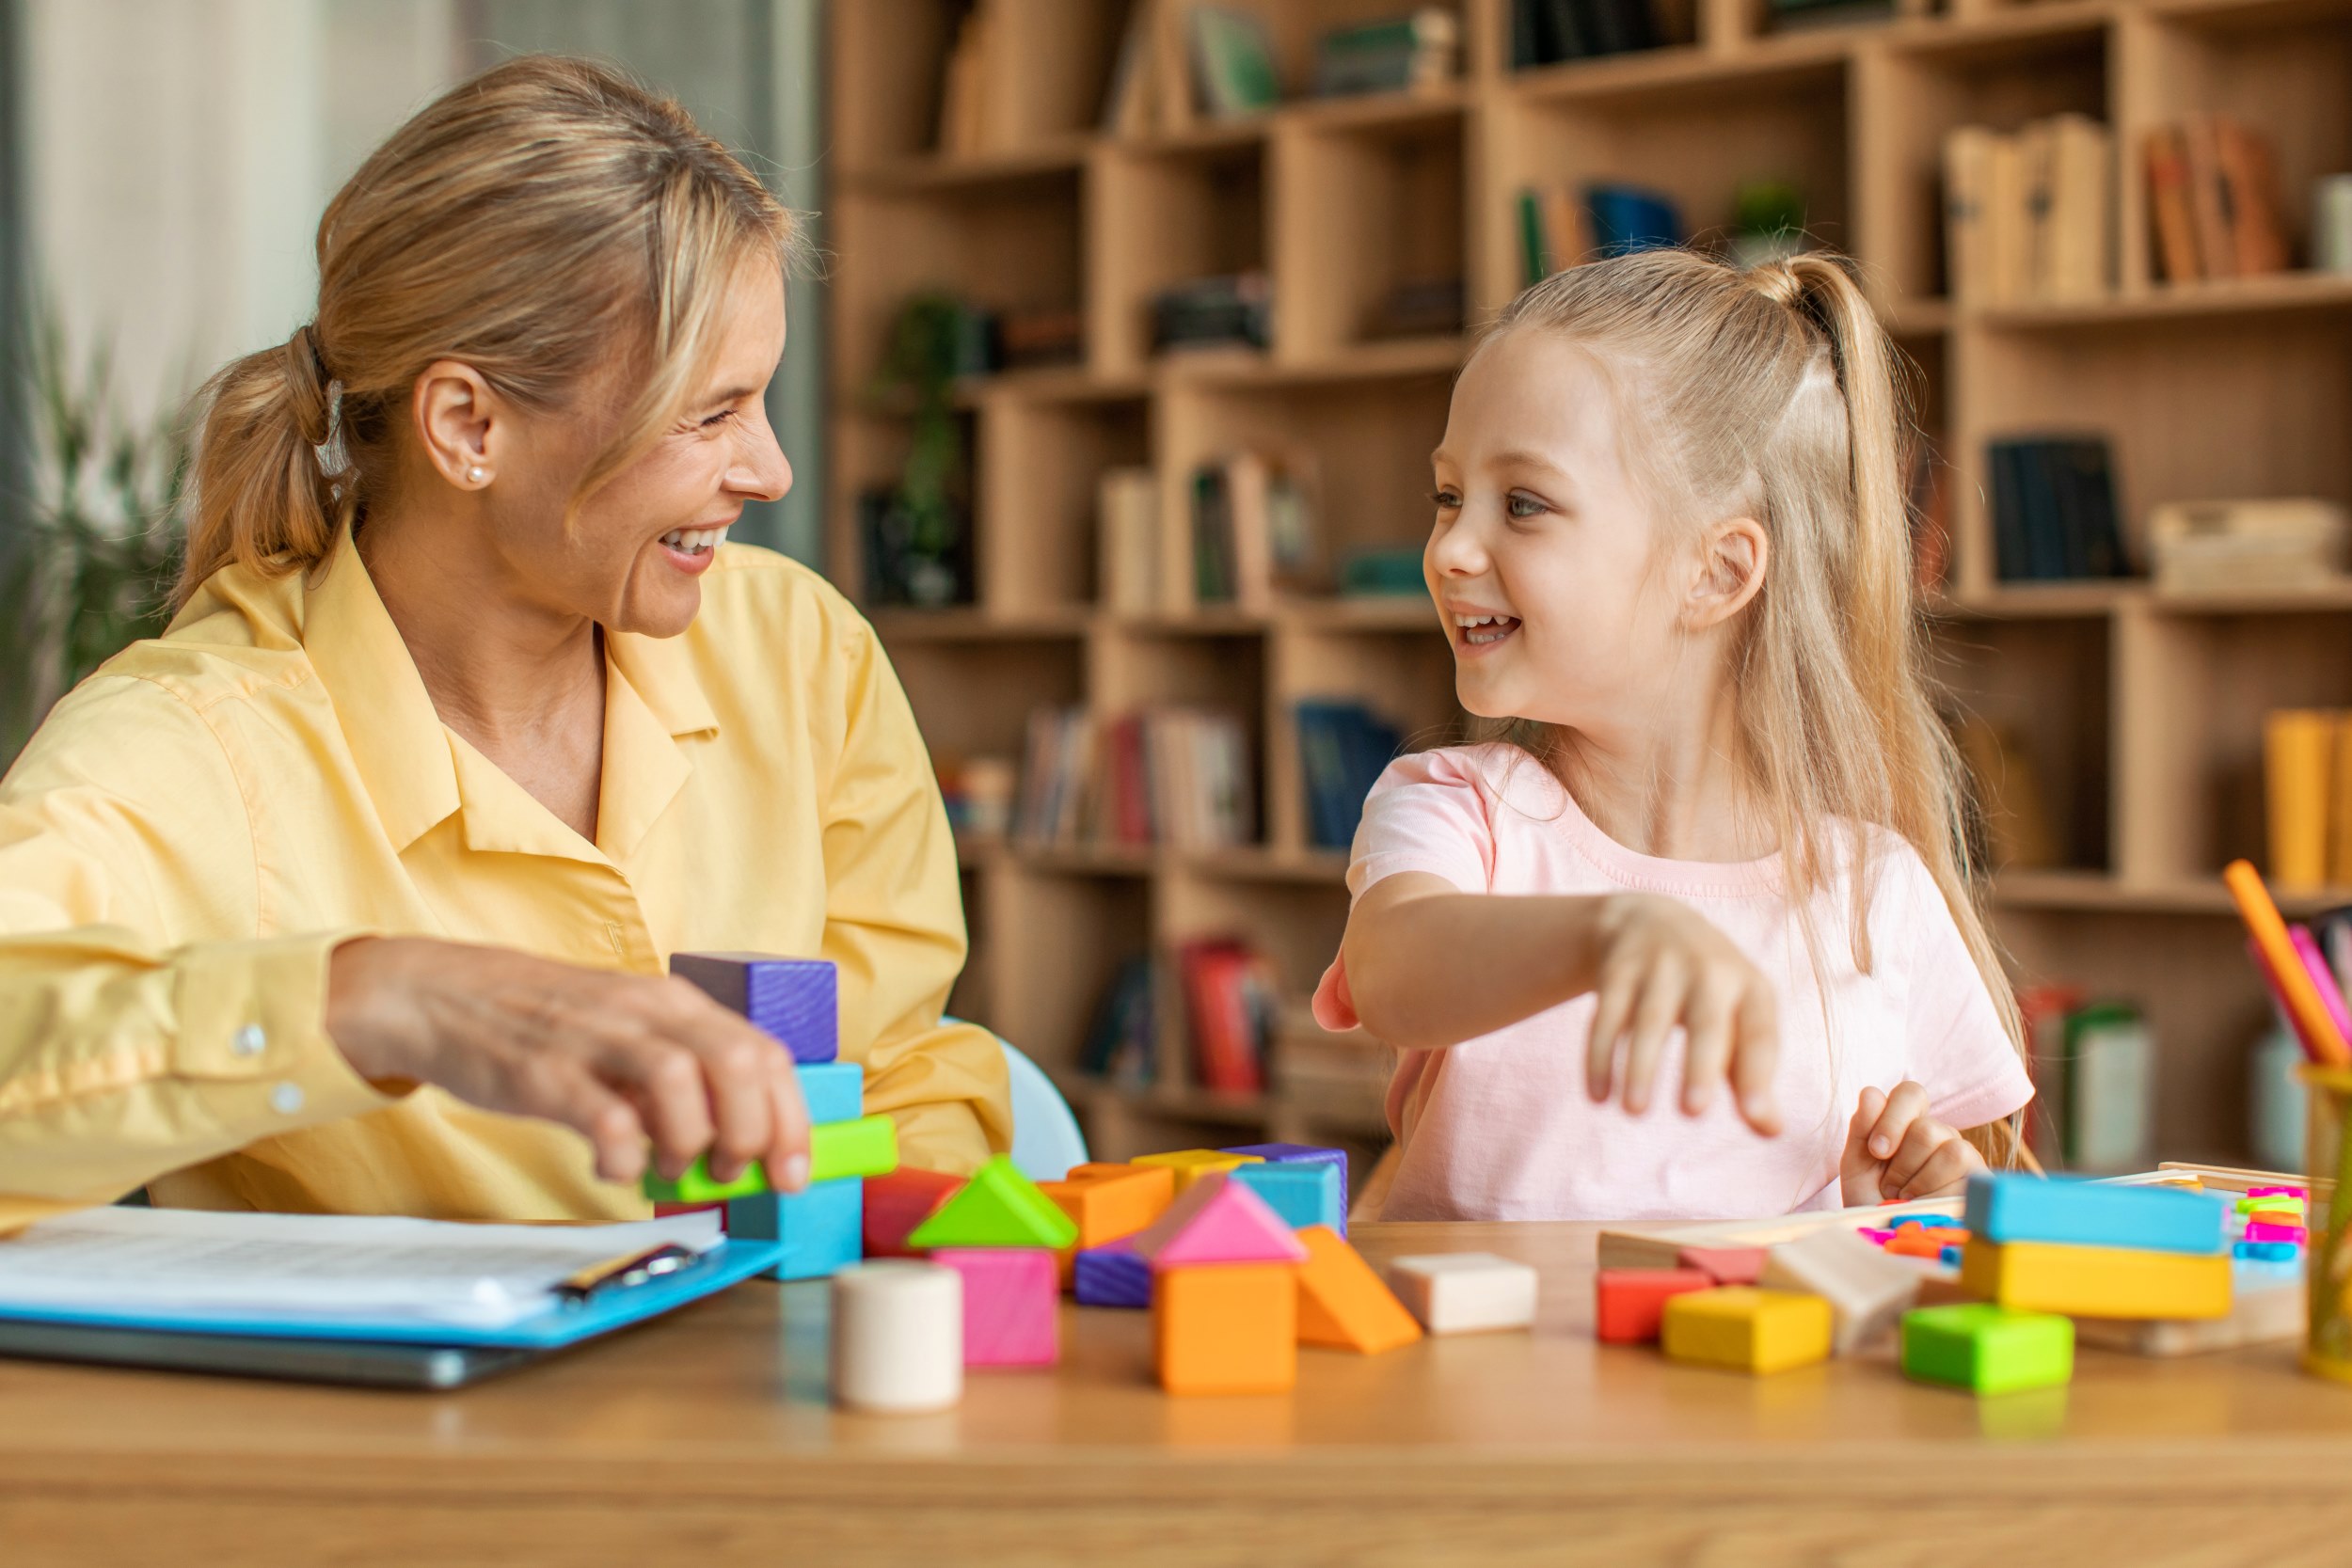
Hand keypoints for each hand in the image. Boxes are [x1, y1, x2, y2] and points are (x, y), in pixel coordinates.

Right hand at [324, 936, 810, 1190]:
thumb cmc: (543, 1024)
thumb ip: (678, 1078)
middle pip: (739, 1062)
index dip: (792, 1119)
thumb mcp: (625, 1032)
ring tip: (673, 1168)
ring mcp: (595, 1038)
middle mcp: (645, 1012)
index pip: (766, 1052)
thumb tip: (735, 1147)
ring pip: (683, 1081)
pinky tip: (615, 1169)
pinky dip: (624, 1157)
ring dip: (693, 1141)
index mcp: (675, 1003)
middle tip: (730, 1171)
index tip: (794, 1173)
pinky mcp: (544, 1072)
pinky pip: (606, 1118)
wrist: (438, 995)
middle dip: (753, 1133)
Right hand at [1585, 894, 1780, 1134]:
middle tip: (1693, 1114)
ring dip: (1641, 1066)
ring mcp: (1660, 965)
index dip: (1758, 1075)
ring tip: (1634, 1113)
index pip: (1759, 1034)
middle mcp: (1709, 970)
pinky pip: (1605, 1016)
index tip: (1755, 1117)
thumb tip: (1772, 1132)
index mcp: (1751, 987)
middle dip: (1700, 1067)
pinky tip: (1598, 1097)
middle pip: (1706, 1022)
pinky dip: (1599, 1056)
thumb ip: (1751, 1076)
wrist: (1651, 918)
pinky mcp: (1617, 968)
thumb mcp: (1738, 1021)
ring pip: (1650, 1020)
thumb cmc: (1709, 992)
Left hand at [1840, 1082, 1982, 1203]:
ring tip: (1908, 1196)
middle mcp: (1938, 1133)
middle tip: (1890, 1186)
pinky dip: (1933, 1188)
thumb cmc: (1873, 1201)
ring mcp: (1962, 1152)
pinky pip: (1961, 1162)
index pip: (1910, 1093)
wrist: (1891, 1239)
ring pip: (1946, 1144)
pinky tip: (1926, 1203)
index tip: (1877, 1151)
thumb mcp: (1857, 1165)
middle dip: (1900, 1163)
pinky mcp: (1979, 1175)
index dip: (1891, 1117)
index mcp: (1908, 1123)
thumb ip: (1861, 1128)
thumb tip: (1872, 1093)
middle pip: (1925, 1126)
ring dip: (1917, 1178)